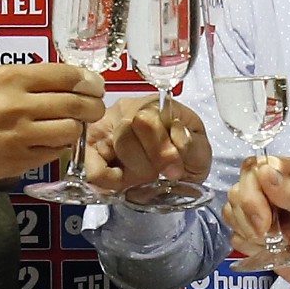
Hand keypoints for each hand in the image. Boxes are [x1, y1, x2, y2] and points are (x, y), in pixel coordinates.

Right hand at [0, 63, 106, 188]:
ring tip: (70, 126)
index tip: (97, 86)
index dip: (89, 81)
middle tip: (96, 108)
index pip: (66, 75)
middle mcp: (16, 104)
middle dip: (94, 106)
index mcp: (10, 78)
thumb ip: (30, 79)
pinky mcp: (21, 160)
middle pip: (75, 103)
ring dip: (77, 129)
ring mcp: (20, 135)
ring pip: (70, 130)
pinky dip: (58, 146)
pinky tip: (48, 141)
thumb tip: (75, 79)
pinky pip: (55, 151)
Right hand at [80, 96, 211, 195]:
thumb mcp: (199, 148)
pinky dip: (109, 183)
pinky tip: (125, 181)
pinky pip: (93, 172)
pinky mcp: (90, 152)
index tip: (174, 171)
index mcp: (154, 104)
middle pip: (125, 137)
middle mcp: (124, 110)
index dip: (160, 151)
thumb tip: (178, 138)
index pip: (146, 121)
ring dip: (130, 175)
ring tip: (143, 177)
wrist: (175, 163)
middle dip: (146, 166)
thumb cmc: (183, 152)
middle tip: (157, 176)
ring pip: (107, 156)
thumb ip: (193, 145)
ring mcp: (103, 129)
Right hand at [223, 155, 289, 288]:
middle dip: (250, 212)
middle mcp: (279, 185)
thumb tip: (265, 172)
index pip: (260, 166)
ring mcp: (265, 207)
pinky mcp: (256, 230)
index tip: (268, 220)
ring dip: (248, 229)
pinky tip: (267, 250)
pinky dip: (247, 244)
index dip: (257, 191)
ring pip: (232, 206)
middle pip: (242, 184)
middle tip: (268, 235)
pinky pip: (234, 230)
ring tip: (273, 243)